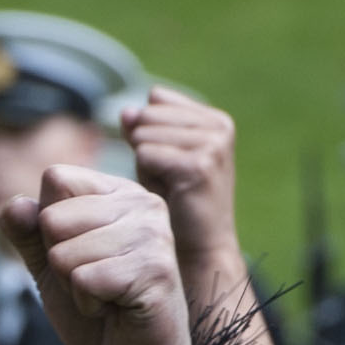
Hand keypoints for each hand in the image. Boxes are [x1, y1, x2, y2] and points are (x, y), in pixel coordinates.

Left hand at [0, 166, 198, 344]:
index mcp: (120, 193)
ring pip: (65, 252)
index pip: (55, 179)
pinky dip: (88, 304)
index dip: (47, 227)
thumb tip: (14, 206)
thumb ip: (28, 232)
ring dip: (74, 287)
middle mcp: (143, 204)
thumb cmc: (97, 313)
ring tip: (106, 296)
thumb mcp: (50, 267)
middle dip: (59, 262)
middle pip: (53, 217)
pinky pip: (84, 279)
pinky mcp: (155, 271)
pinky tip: (115, 310)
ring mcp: (153, 235)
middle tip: (92, 283)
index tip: (79, 256)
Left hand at [118, 88, 241, 272]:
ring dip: (145, 164)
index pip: (156, 99)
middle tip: (167, 177)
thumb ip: (141, 129)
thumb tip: (126, 111)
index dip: (148, 131)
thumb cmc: (177, 201)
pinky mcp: (199, 164)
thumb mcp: (157, 157)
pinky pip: (146, 154)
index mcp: (214, 117)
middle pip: (147, 115)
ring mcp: (212, 143)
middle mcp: (219, 125)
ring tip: (170, 185)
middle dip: (145, 146)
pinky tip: (170, 192)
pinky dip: (147, 175)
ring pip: (144, 134)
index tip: (168, 161)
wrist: (202, 245)